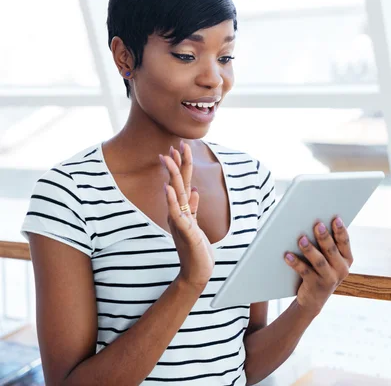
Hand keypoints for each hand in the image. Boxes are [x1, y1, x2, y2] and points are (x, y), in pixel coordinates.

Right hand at [160, 141, 213, 291]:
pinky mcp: (185, 232)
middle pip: (178, 184)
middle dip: (177, 164)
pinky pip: (177, 214)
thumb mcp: (195, 225)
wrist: (197, 271)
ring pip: (176, 195)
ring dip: (172, 177)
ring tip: (168, 159)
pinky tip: (168, 189)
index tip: (180, 146)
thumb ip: (193, 209)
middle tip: (173, 145)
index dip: (182, 165)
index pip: (183, 183)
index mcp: (184, 210)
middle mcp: (179, 213)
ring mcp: (181, 222)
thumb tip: (196, 191)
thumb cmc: (196, 249)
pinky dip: (172, 201)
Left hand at [284, 217, 352, 316]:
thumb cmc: (321, 271)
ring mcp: (329, 279)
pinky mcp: (315, 286)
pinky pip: (304, 272)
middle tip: (317, 225)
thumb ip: (328, 245)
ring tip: (301, 239)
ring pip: (319, 262)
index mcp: (347, 259)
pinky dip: (296, 263)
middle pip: (332, 250)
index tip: (335, 218)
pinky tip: (288, 256)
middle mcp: (341, 269)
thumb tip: (317, 223)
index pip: (344, 242)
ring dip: (310, 249)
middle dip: (324, 237)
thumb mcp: (330, 260)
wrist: (313, 300)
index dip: (341, 230)